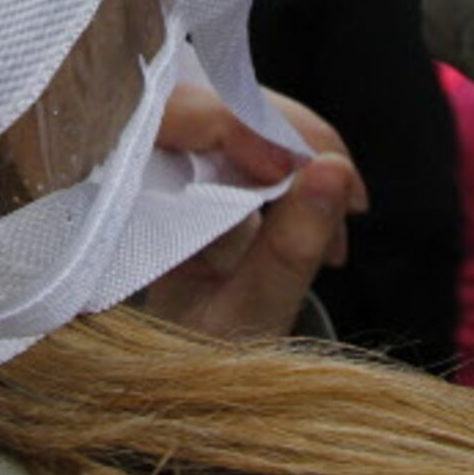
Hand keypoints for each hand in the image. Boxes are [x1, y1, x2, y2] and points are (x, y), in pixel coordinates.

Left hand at [141, 84, 364, 339]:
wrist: (180, 375)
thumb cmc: (196, 353)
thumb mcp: (249, 318)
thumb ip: (288, 251)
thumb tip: (334, 172)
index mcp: (124, 194)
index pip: (170, 111)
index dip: (232, 122)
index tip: (286, 169)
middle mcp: (147, 161)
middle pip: (225, 99)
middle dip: (297, 143)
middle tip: (348, 203)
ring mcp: (181, 154)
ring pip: (256, 110)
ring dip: (312, 160)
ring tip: (337, 240)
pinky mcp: (214, 158)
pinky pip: (269, 133)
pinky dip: (309, 171)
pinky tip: (328, 226)